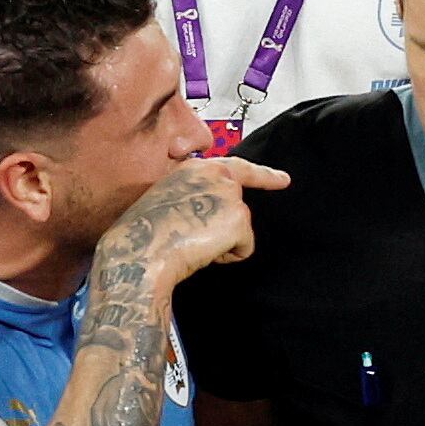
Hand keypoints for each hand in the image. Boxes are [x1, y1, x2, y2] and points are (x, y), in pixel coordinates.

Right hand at [99, 157, 289, 291]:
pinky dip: (227, 258)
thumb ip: (193, 197)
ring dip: (220, 243)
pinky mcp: (239, 219)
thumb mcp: (167, 202)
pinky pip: (245, 249)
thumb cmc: (144, 233)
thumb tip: (212, 215)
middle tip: (202, 239)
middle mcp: (216, 173)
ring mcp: (230, 194)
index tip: (284, 180)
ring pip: (239, 229)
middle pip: (238, 206)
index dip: (264, 176)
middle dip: (230, 227)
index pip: (237, 168)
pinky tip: (202, 253)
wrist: (140, 250)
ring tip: (190, 243)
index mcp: (194, 167)